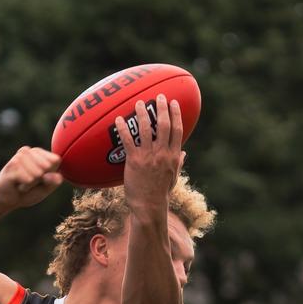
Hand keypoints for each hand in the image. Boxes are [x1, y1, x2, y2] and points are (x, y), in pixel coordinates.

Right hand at [0, 147, 62, 210]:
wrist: (8, 200)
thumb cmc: (28, 192)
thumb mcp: (46, 188)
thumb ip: (54, 181)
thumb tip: (57, 176)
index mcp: (38, 153)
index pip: (56, 160)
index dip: (51, 174)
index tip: (41, 179)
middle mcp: (28, 151)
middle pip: (47, 166)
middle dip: (41, 180)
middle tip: (30, 182)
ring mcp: (18, 157)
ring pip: (38, 173)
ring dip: (32, 184)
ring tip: (23, 184)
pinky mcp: (12, 165)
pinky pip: (29, 179)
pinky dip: (26, 187)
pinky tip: (18, 185)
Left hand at [114, 94, 185, 218]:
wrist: (149, 207)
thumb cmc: (161, 194)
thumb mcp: (173, 178)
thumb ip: (178, 163)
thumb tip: (184, 154)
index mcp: (173, 156)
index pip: (177, 130)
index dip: (176, 114)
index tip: (174, 102)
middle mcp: (162, 154)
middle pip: (164, 125)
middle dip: (161, 108)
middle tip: (158, 96)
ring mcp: (148, 157)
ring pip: (146, 129)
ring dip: (142, 113)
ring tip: (138, 103)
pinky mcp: (134, 161)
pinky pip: (128, 140)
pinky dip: (123, 128)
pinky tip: (118, 119)